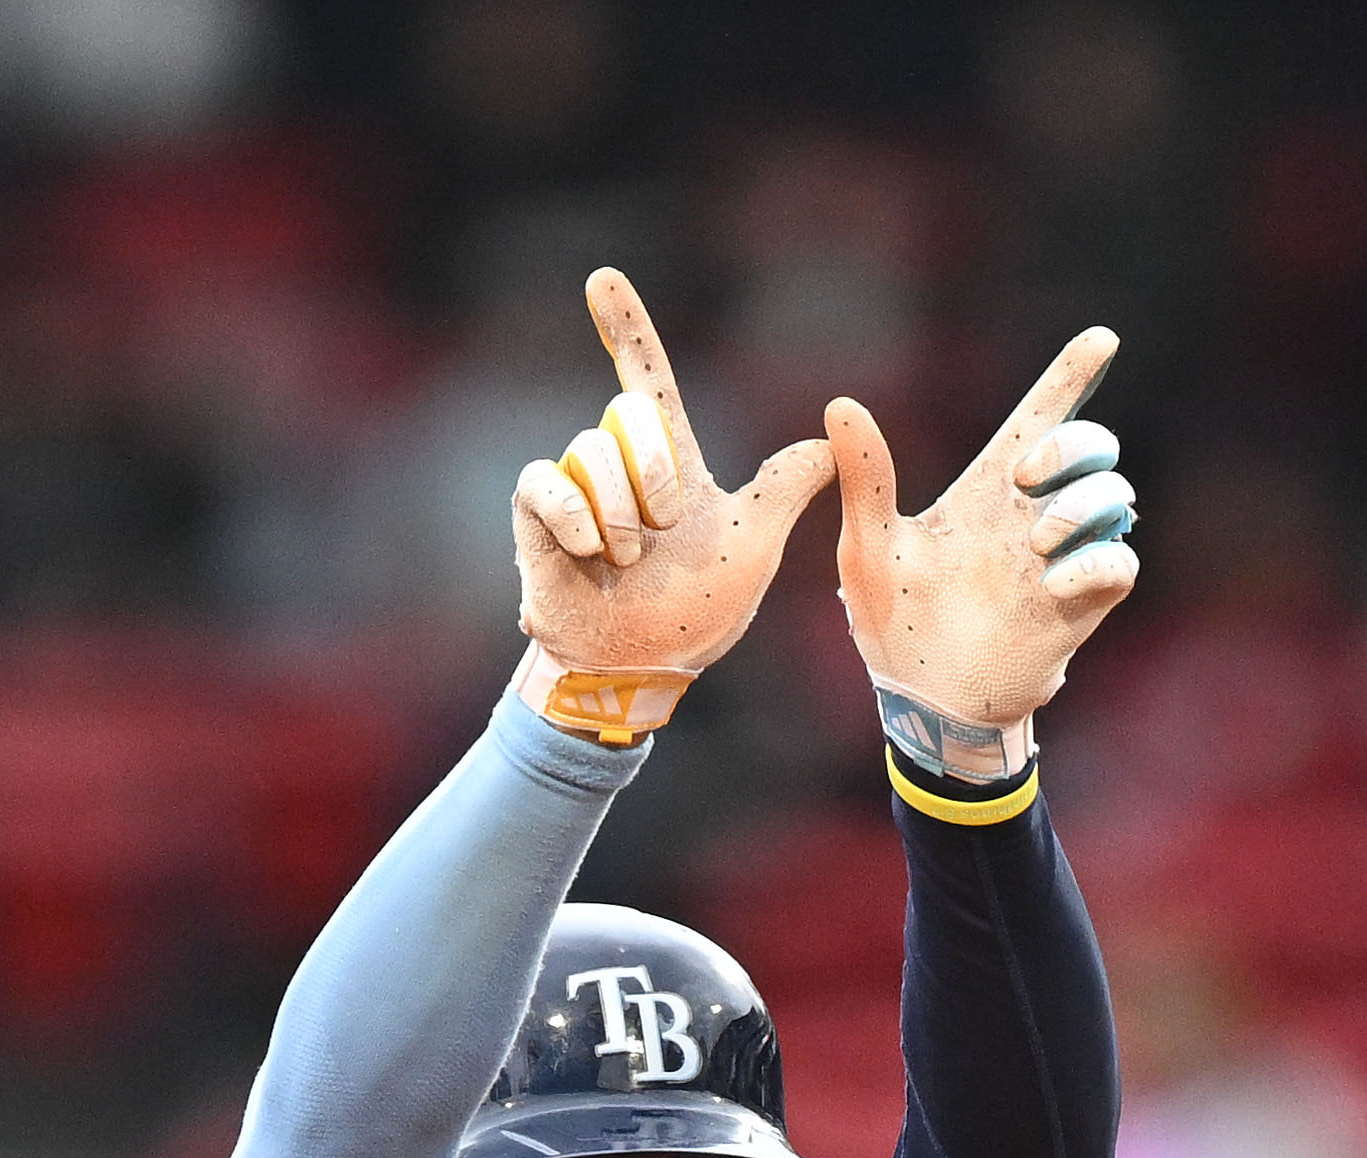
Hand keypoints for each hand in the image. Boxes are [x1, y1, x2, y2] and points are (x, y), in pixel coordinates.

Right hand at [511, 265, 832, 723]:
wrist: (645, 669)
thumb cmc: (696, 613)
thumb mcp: (753, 548)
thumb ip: (784, 490)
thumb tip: (830, 443)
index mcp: (667, 459)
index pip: (645, 376)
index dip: (626, 328)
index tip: (602, 279)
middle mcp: (617, 462)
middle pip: (630, 418)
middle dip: (656, 475)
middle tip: (665, 531)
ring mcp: (574, 486)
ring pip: (592, 454)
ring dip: (622, 519)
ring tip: (629, 563)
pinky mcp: (536, 513)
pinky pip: (545, 483)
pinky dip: (573, 516)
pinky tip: (589, 551)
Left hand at [828, 331, 1138, 769]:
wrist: (926, 703)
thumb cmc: (893, 625)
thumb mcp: (868, 548)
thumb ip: (865, 478)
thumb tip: (840, 404)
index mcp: (989, 488)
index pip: (1039, 414)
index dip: (1072, 374)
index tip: (1102, 339)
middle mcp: (1034, 513)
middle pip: (1092, 445)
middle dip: (1074, 445)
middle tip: (1028, 483)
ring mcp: (1063, 556)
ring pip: (1115, 495)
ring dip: (1082, 506)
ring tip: (1037, 545)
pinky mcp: (1082, 602)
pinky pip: (1120, 561)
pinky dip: (1095, 562)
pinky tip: (1053, 583)